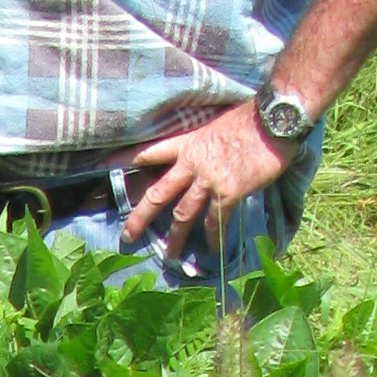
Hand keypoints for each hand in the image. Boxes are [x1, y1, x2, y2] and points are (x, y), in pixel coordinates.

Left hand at [123, 104, 290, 262]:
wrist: (275, 119)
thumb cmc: (251, 120)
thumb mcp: (216, 128)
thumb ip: (203, 148)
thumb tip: (201, 165)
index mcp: (187, 144)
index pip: (148, 152)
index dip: (124, 159)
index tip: (101, 166)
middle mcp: (191, 162)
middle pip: (156, 194)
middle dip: (139, 218)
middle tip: (126, 237)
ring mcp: (208, 178)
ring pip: (182, 214)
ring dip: (176, 238)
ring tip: (170, 256)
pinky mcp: (228, 191)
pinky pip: (215, 221)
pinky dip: (213, 237)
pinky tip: (211, 250)